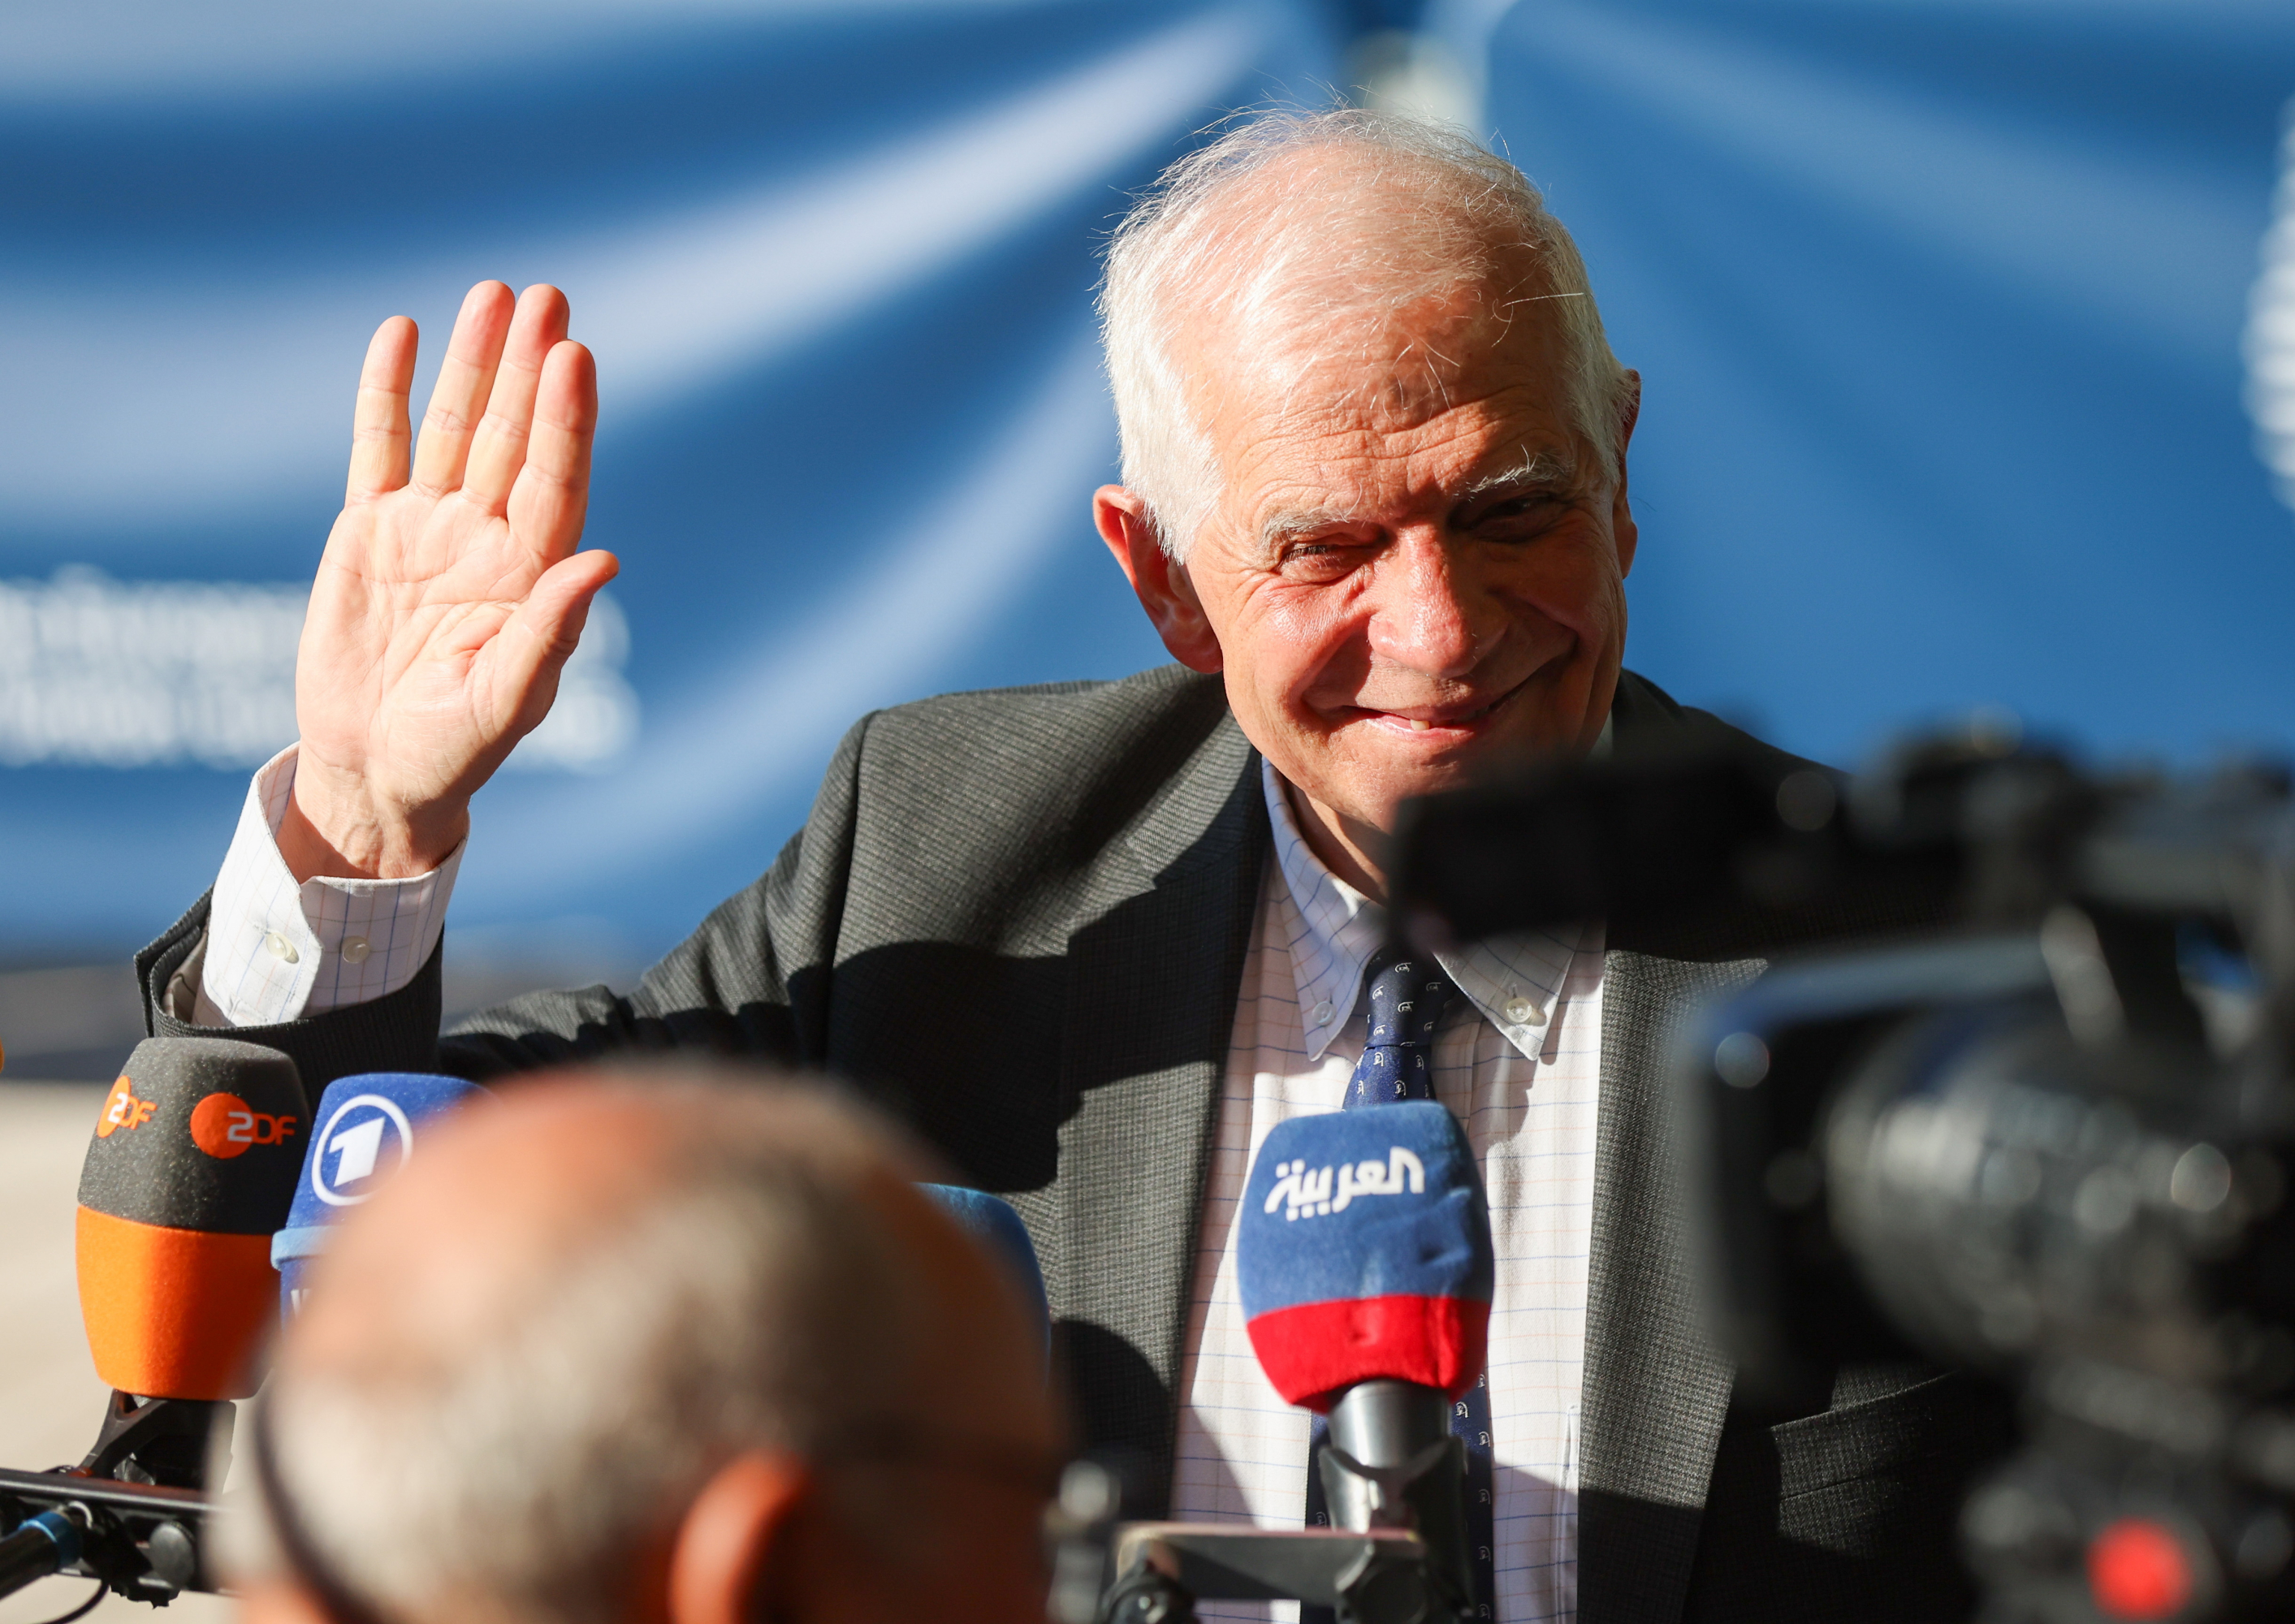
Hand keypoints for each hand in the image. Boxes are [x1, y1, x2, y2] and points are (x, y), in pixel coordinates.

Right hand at [280, 282, 615, 880]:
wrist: (376, 770)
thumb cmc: (454, 751)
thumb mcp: (506, 702)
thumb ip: (548, 634)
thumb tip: (603, 560)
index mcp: (531, 576)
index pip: (557, 481)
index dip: (566, 420)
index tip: (574, 357)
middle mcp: (489, 539)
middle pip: (515, 437)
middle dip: (530, 368)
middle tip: (548, 296)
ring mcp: (430, 527)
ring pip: (456, 428)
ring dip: (475, 363)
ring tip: (492, 293)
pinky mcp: (370, 529)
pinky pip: (380, 446)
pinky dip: (389, 391)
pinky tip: (403, 333)